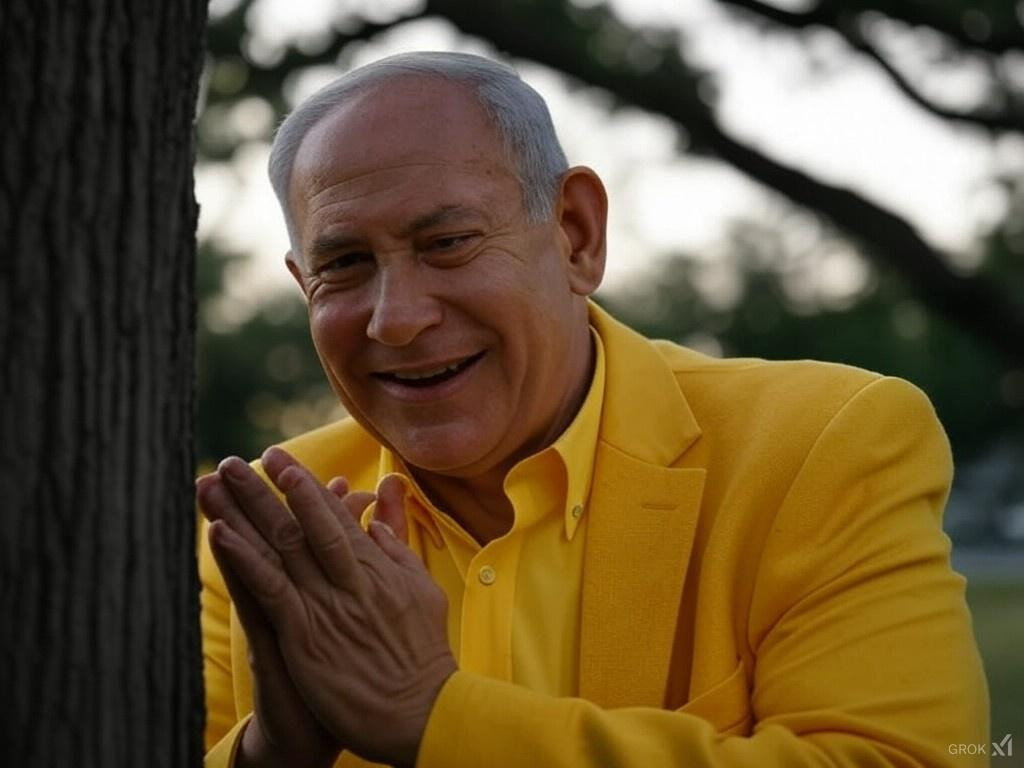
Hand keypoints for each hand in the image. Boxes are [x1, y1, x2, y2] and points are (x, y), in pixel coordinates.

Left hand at [208, 448, 455, 767]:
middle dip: (266, 487)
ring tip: (216, 480)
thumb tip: (378, 522)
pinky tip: (219, 533)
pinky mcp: (306, 636)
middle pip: (300, 522)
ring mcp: (325, 604)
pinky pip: (270, 589)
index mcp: (375, 566)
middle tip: (238, 459)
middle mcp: (348, 577)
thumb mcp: (423, 592)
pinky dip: (244, 559)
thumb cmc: (423, 656)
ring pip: (279, 546)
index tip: (278, 458)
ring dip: (244, 510)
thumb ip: (398, 554)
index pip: (332, 516)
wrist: (421, 711)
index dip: (302, 484)